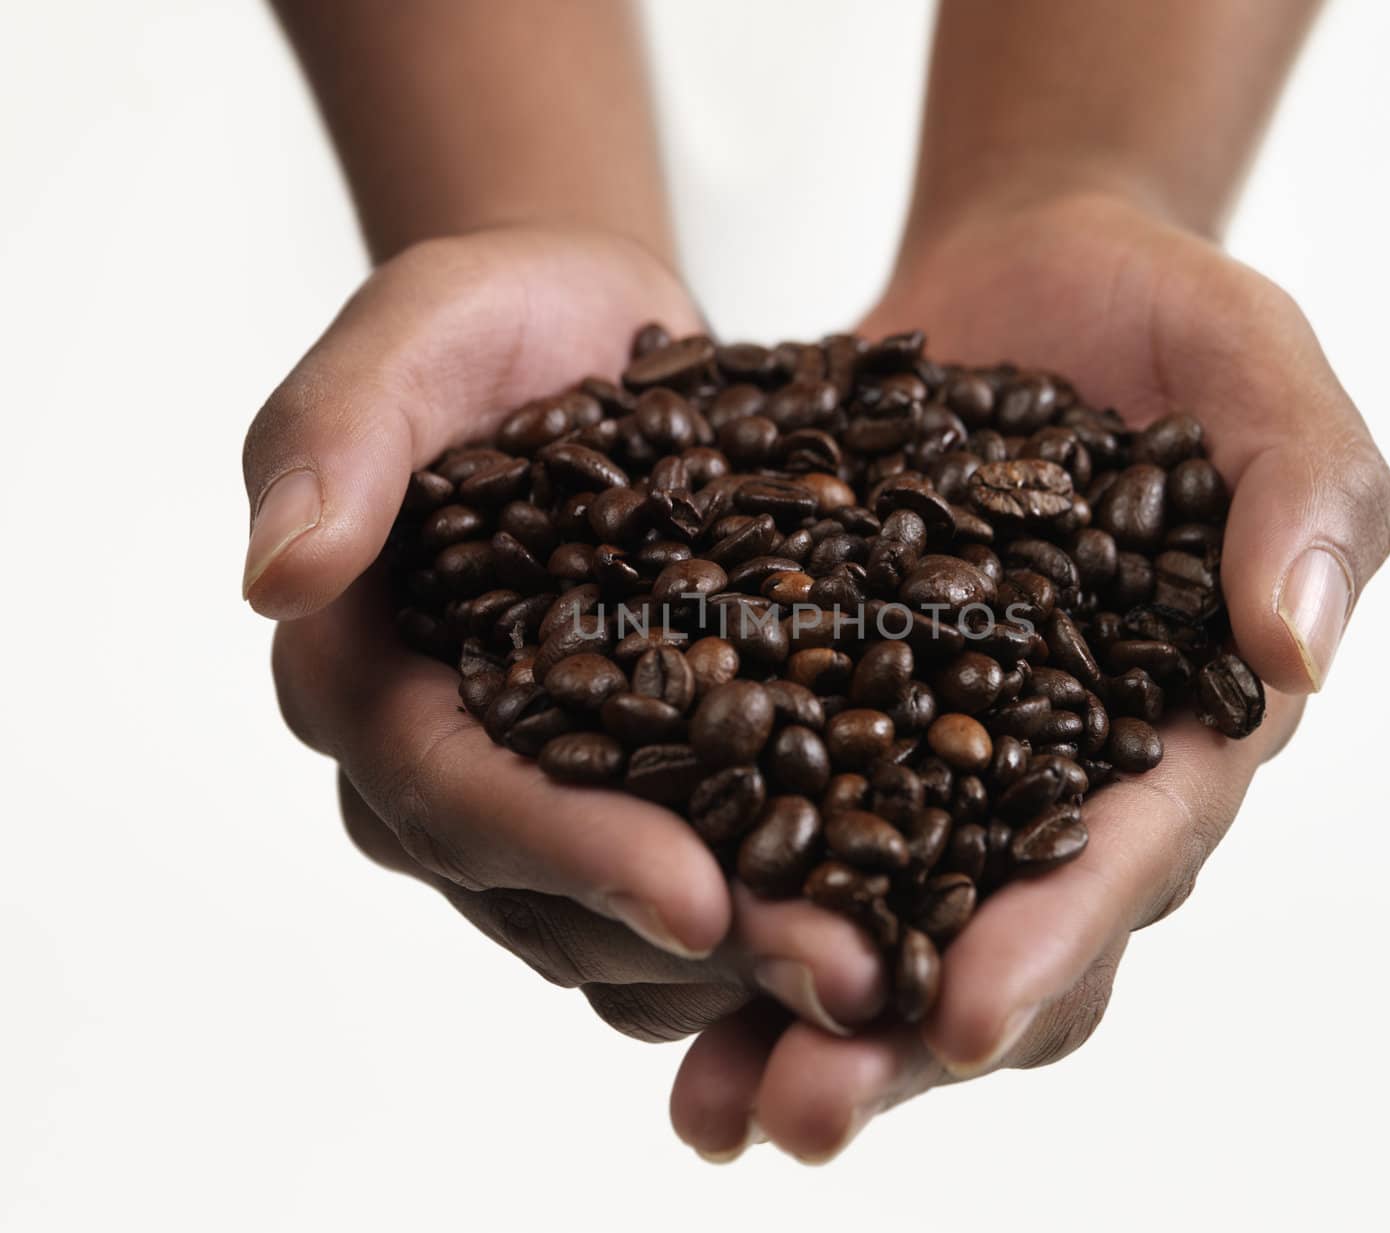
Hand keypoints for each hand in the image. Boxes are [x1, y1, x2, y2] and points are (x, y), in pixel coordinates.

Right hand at [245, 225, 886, 1045]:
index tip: (698, 899)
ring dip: (753, 956)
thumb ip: (336, 436)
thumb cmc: (494, 321)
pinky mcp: (640, 781)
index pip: (458, 801)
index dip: (571, 858)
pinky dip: (782, 905)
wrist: (585, 330)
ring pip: (626, 930)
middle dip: (693, 942)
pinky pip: (699, 880)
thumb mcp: (414, 335)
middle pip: (554, 900)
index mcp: (368, 686)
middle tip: (839, 974)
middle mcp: (446, 767)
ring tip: (881, 965)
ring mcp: (545, 789)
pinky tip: (890, 910)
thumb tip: (277, 575)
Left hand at [667, 191, 1389, 1160]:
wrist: (1033, 276)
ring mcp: (936, 751)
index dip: (1055, 941)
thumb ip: (1305, 495)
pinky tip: (636, 952)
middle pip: (985, 938)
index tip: (968, 1015)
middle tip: (799, 1113)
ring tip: (702, 1106)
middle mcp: (1054, 776)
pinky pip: (775, 816)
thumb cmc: (1166, 322)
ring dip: (788, 1019)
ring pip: (870, 919)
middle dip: (901, 1039)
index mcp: (1173, 731)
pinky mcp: (832, 705)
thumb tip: (1296, 649)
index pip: (1124, 861)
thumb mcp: (1260, 378)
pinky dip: (716, 891)